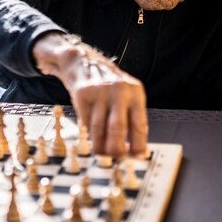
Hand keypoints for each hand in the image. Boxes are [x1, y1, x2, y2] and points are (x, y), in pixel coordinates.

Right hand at [32, 33, 147, 156]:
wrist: (83, 62)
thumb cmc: (108, 85)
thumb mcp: (126, 95)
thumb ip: (130, 117)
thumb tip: (132, 149)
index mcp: (135, 93)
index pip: (139, 125)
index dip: (138, 145)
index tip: (136, 157)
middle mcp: (119, 91)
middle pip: (118, 127)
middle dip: (117, 148)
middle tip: (116, 159)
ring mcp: (99, 93)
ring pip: (99, 127)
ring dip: (100, 145)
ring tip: (101, 153)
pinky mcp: (82, 95)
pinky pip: (85, 121)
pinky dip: (89, 133)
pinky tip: (91, 138)